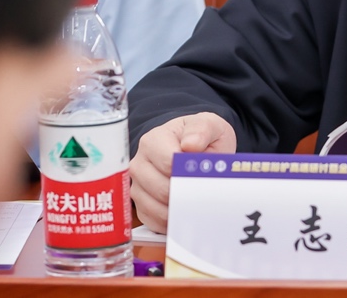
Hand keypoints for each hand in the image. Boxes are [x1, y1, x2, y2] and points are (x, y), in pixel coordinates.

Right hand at [129, 112, 235, 232]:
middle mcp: (139, 164)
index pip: (168, 163)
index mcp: (152, 141)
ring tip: (197, 199)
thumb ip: (201, 130)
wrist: (195, 147)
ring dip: (180, 209)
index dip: (188, 172)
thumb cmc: (199, 137)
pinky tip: (186, 211)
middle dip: (186, 192)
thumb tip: (190, 145)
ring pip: (156, 208)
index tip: (202, 174)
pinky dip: (172, 221)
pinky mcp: (141, 206)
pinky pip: (154, 222)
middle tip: (204, 190)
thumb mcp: (208, 125)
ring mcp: (137, 186)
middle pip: (162, 189)